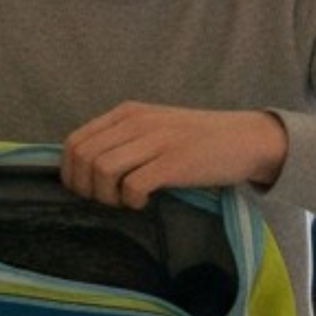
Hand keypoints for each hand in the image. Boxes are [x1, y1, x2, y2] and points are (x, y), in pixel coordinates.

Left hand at [61, 103, 287, 207]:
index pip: (75, 141)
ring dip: (106, 196)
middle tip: (106, 200)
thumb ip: (122, 140)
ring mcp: (155, 140)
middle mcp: (136, 122)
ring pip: (102, 170)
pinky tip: (144, 202)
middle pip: (83, 157)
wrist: (245, 139)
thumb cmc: (196, 140)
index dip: (70, 172)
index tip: (85, 190)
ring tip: (125, 201)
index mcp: (127, 113)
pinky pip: (132, 185)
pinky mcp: (174, 162)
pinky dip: (131, 201)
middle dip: (85, 187)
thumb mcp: (153, 128)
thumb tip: (84, 169)